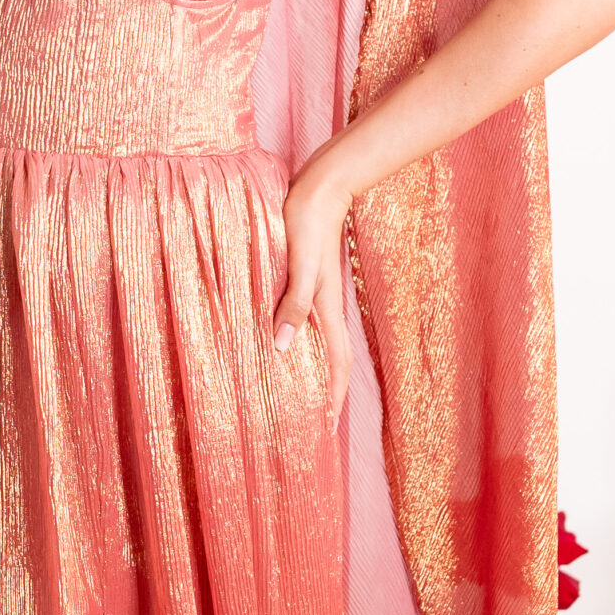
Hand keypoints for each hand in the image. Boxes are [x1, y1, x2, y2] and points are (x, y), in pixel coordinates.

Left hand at [274, 162, 350, 422]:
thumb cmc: (307, 224)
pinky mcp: (304, 282)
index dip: (333, 398)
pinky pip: (303, 323)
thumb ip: (293, 305)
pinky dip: (296, 342)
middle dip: (323, 393)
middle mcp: (324, 309)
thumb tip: (281, 348)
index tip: (325, 428)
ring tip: (293, 394)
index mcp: (326, 310)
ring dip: (309, 370)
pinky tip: (279, 344)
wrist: (320, 187)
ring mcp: (316, 296)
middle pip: (329, 361)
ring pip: (317, 343)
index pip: (336, 366)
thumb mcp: (300, 265)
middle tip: (307, 423)